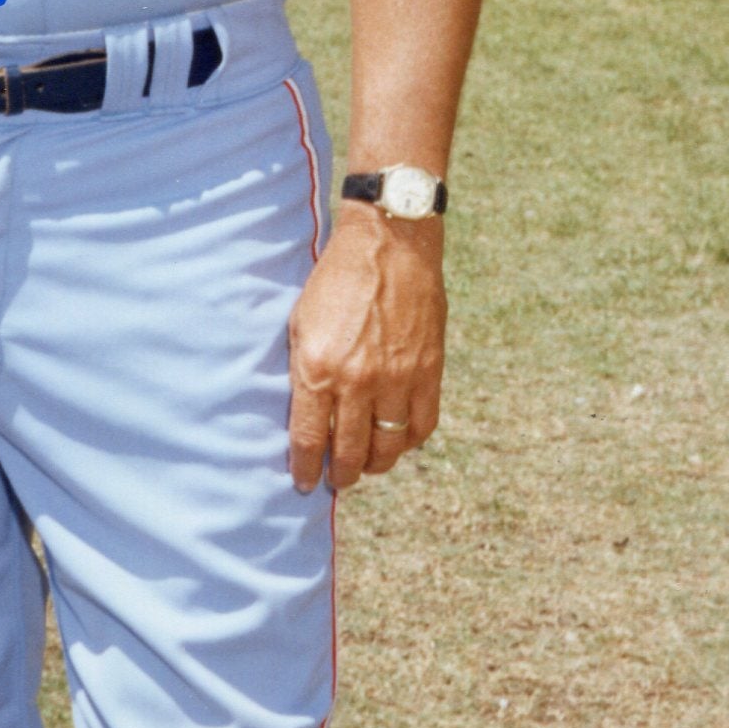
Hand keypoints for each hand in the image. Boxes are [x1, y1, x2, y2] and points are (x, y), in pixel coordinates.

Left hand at [287, 203, 445, 492]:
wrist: (389, 245)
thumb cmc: (335, 280)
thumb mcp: (300, 323)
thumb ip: (302, 371)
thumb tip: (305, 415)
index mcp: (317, 368)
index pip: (308, 439)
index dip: (305, 469)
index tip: (304, 482)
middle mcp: (357, 381)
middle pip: (349, 452)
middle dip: (340, 474)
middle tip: (336, 479)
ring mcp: (397, 378)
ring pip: (389, 446)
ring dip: (376, 464)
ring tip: (366, 464)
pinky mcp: (429, 371)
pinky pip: (422, 425)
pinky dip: (409, 441)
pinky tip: (398, 439)